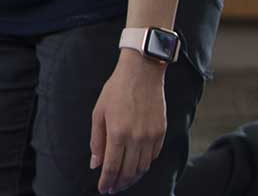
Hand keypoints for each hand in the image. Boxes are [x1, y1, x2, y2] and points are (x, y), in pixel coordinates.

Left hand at [90, 51, 167, 192]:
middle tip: (113, 189)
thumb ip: (96, 141)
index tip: (103, 189)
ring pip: (143, 167)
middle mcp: (136, 137)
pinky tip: (137, 166)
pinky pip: (153, 156)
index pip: (112, 166)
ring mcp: (151, 136)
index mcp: (117, 133)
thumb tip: (95, 164)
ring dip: (133, 177)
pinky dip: (144, 165)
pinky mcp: (162, 132)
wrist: (142, 73)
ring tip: (124, 181)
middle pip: (129, 171)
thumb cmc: (116, 90)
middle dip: (119, 183)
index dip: (107, 181)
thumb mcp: (98, 113)